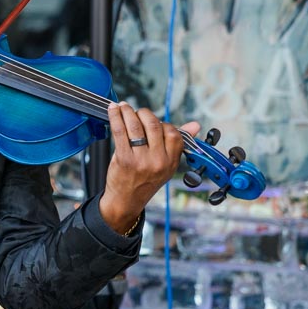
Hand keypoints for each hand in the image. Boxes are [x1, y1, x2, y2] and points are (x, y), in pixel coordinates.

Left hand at [99, 102, 199, 234]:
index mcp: (171, 161)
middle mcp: (158, 161)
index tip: (151, 120)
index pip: (173, 132)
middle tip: (135, 111)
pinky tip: (112, 110)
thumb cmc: (145, 181)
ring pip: (135, 126)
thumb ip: (177, 143)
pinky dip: (115, 117)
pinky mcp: (124, 159)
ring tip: (123, 107)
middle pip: (153, 125)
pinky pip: (120, 131)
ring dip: (127, 111)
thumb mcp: (166, 165)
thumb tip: (195, 125)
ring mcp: (141, 160)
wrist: (126, 201)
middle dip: (143, 113)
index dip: (161, 122)